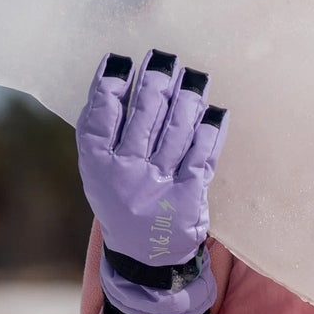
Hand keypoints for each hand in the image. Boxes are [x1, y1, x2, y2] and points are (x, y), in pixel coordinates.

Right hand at [76, 49, 227, 286]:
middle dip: (157, 81)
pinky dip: (211, 130)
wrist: (145, 256)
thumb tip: (114, 76)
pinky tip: (216, 111)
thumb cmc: (120, 199)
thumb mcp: (99, 172)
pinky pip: (203, 154)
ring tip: (194, 75)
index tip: (121, 60)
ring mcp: (159, 185)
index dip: (109, 85)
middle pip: (144, 117)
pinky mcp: (189, 196)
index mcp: (97, 166)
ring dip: (188, 97)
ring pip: (177, 130)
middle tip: (166, 57)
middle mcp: (126, 175)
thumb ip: (101, 132)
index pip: (101, 117)